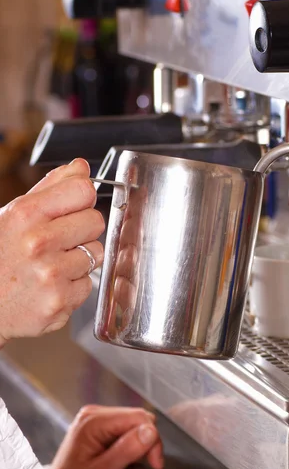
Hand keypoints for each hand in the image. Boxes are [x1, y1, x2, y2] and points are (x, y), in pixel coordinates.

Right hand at [0, 159, 103, 344]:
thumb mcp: (12, 215)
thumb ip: (50, 188)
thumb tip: (81, 166)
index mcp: (24, 214)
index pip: (83, 190)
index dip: (82, 198)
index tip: (73, 207)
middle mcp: (38, 242)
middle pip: (96, 220)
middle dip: (82, 229)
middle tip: (57, 241)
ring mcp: (50, 274)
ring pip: (96, 252)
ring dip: (79, 259)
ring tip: (50, 265)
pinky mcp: (59, 302)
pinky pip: (89, 283)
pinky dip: (74, 286)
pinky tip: (49, 286)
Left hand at [44, 405, 163, 468]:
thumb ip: (127, 450)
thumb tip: (150, 431)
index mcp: (94, 421)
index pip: (138, 418)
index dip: (152, 440)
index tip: (155, 464)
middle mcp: (96, 415)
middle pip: (139, 421)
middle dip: (148, 446)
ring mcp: (98, 421)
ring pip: (135, 428)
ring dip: (141, 451)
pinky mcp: (101, 430)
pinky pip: (126, 434)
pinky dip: (131, 452)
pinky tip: (126, 468)